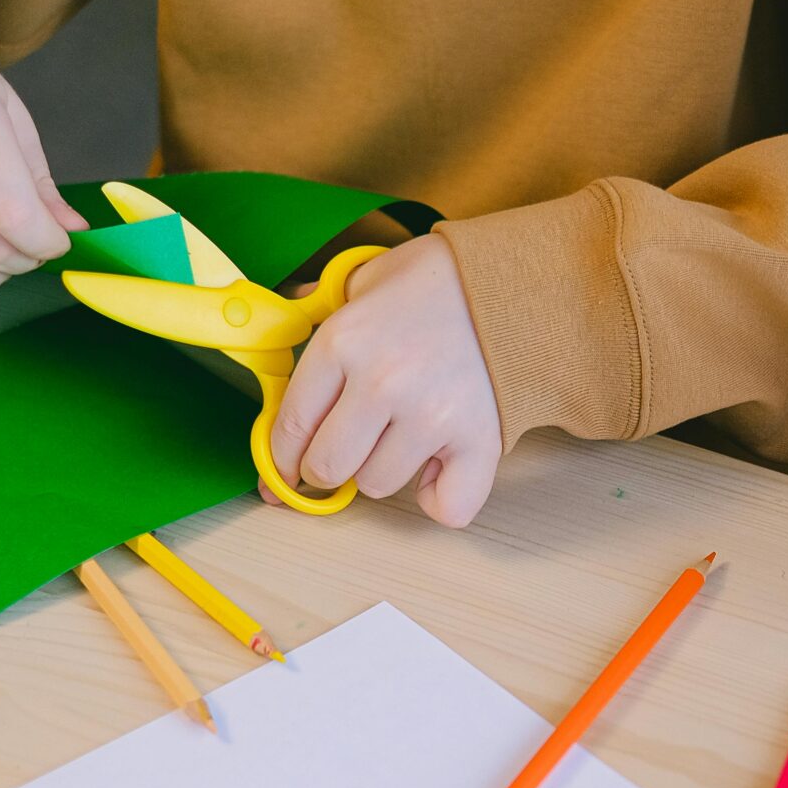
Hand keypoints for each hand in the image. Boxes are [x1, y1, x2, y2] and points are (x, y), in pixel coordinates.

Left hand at [270, 235, 503, 527]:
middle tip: (345, 451)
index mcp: (344, 340)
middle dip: (328, 466)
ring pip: (379, 485)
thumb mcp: (364, 280)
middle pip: (328, 465)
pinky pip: (446, 507)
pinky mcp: (477, 440)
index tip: (282, 474)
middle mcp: (383, 382)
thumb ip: (318, 312)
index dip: (279, 459)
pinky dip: (439, 498)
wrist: (516, 280)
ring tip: (404, 433)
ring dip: (384, 470)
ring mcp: (432, 415)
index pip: (291, 425)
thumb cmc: (438, 282)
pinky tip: (438, 466)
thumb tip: (271, 335)